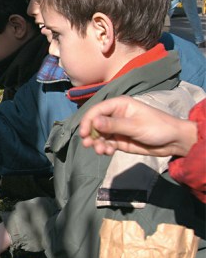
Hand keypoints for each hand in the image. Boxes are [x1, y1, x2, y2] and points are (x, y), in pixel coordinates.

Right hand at [80, 96, 197, 156]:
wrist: (174, 141)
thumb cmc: (157, 127)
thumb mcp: (135, 126)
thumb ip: (114, 125)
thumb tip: (94, 122)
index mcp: (119, 105)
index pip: (97, 110)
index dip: (88, 121)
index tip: (83, 133)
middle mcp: (115, 115)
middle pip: (95, 123)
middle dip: (90, 134)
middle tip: (88, 144)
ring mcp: (116, 129)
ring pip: (99, 135)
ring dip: (96, 143)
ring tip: (101, 151)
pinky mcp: (119, 140)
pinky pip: (105, 143)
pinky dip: (104, 148)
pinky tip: (108, 152)